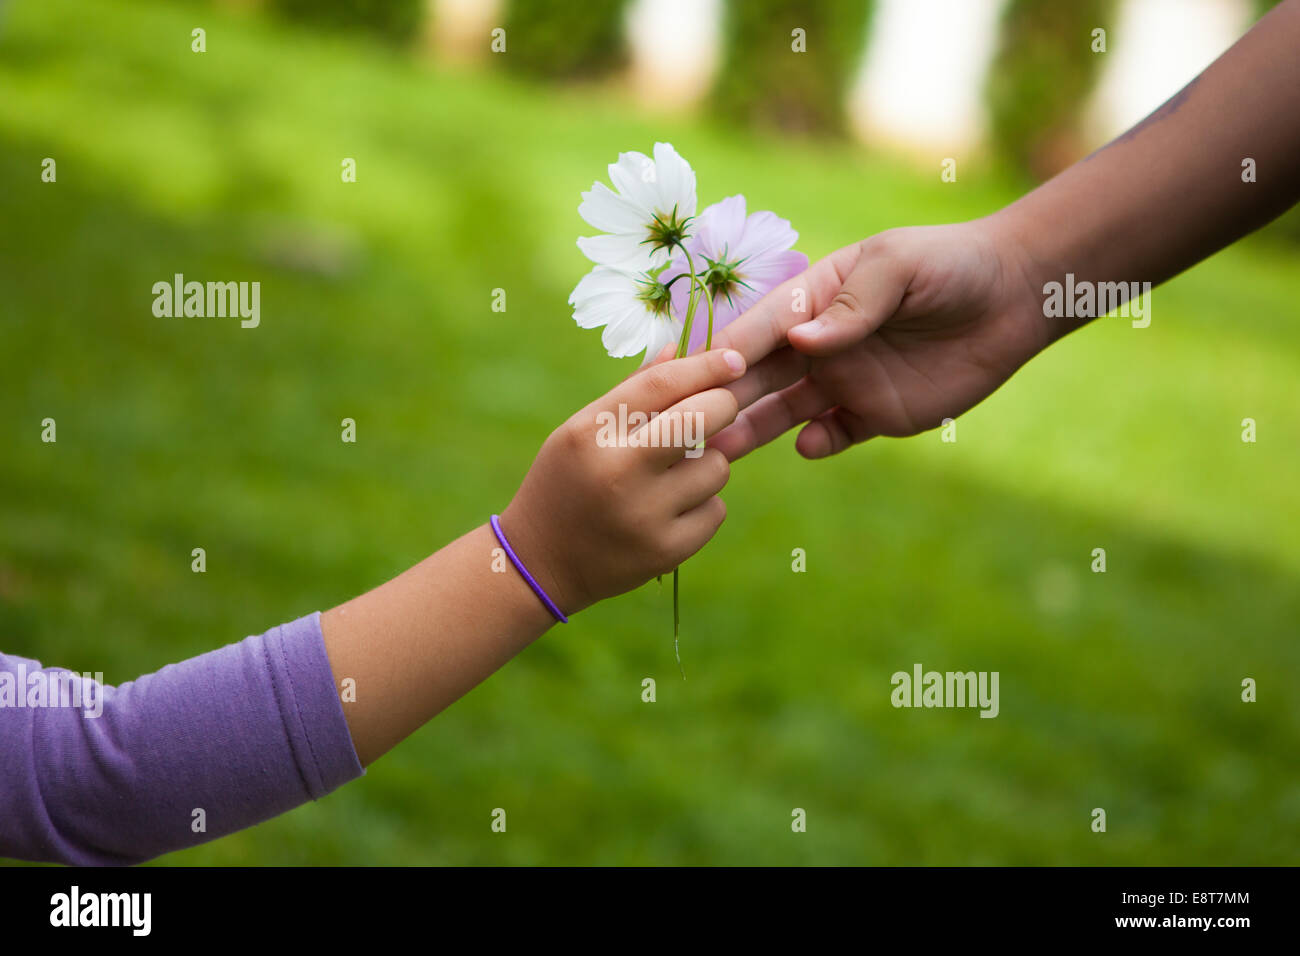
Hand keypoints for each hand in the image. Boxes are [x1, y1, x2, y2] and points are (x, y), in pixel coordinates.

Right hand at [501, 347, 745, 614]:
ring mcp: (644, 515)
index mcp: (591, 434)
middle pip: (701, 419)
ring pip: (717, 467)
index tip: (733, 359)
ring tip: (673, 477)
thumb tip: (679, 349)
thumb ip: (631, 393)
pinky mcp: (666, 551)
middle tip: (720, 409)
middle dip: (723, 406)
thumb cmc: (565, 483)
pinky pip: (715, 510)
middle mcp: (618, 471)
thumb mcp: (580, 431)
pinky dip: (702, 506)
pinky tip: (670, 513)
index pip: (661, 384)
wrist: (539, 563)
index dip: (705, 366)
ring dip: (707, 465)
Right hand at [708, 217, 1049, 459]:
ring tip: (721, 449)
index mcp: (814, 300)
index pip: (759, 328)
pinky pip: (833, 436)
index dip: (726, 350)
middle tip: (687, 424)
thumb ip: (852, 305)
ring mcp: (844, 381)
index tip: (690, 372)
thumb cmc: (951, 265)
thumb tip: (803, 343)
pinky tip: (809, 445)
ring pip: (784, 412)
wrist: (1015, 297)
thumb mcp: (898, 267)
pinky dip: (817, 444)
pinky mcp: (875, 415)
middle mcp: (819, 345)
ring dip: (754, 429)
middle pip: (760, 376)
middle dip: (723, 398)